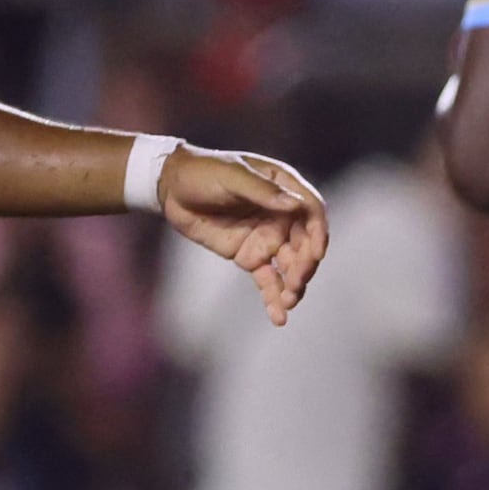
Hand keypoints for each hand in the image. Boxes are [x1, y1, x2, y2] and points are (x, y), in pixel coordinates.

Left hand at [159, 145, 328, 324]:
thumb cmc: (202, 172)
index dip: (318, 233)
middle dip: (305, 265)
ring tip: (288, 302)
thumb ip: (264, 191)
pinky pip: (268, 280)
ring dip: (294, 285)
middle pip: (305, 243)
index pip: (312, 211)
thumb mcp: (232, 176)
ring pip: (290, 265)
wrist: (170, 188)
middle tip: (297, 283)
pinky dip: (274, 298)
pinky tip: (279, 317)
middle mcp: (282, 214)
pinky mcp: (250, 256)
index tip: (315, 254)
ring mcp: (267, 237)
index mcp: (284, 188)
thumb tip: (295, 205)